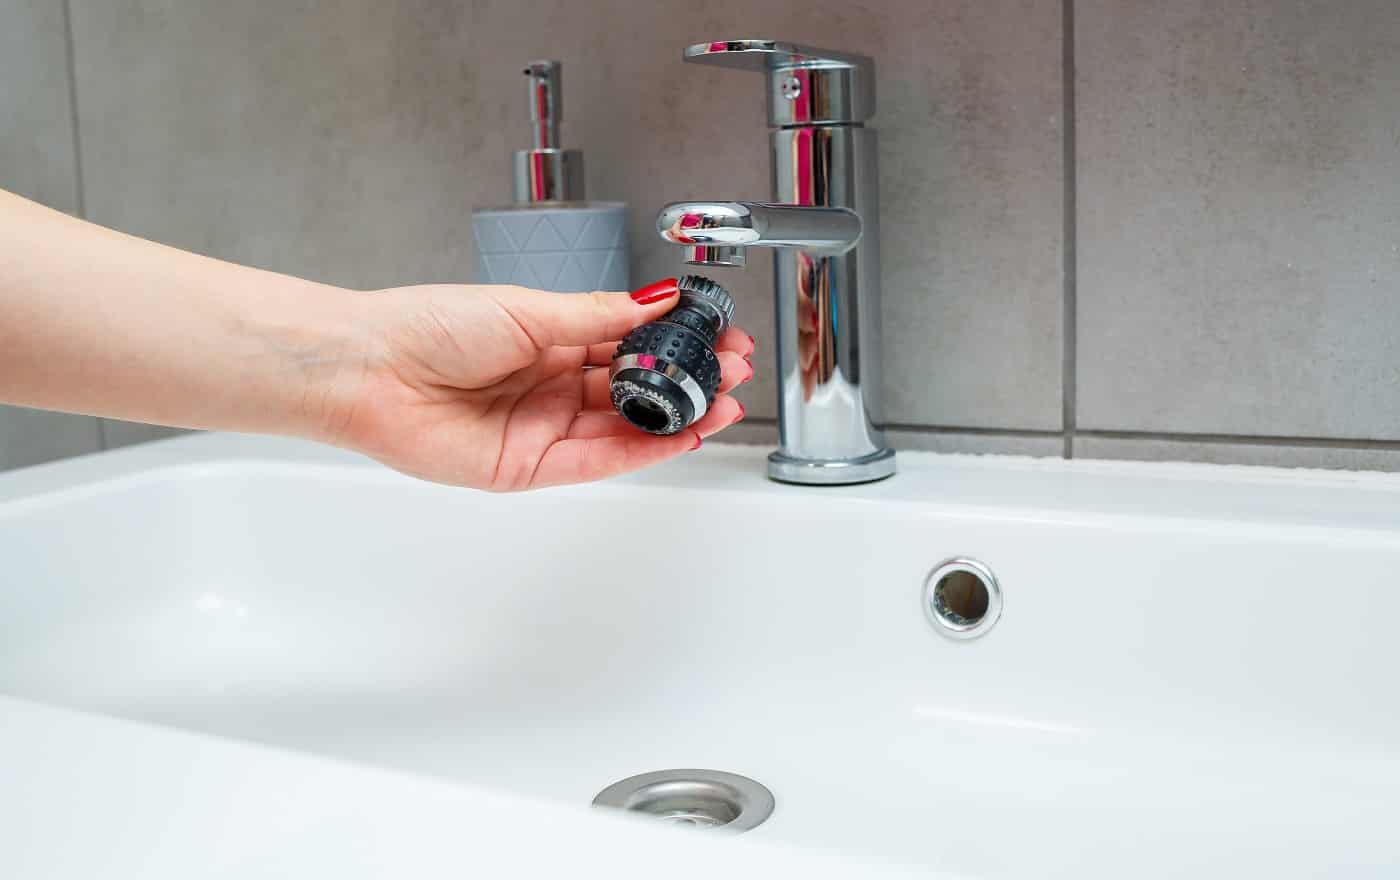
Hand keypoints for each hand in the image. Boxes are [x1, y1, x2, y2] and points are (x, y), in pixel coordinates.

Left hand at [325, 283, 753, 490]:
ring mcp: (543, 429)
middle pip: (635, 389)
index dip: (675, 343)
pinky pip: (598, 462)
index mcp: (550, 340)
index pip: (629, 344)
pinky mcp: (530, 468)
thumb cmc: (429, 327)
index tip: (718, 337)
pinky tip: (678, 435)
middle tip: (733, 372)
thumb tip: (659, 299)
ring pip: (624, 429)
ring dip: (675, 418)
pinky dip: (641, 451)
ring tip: (721, 404)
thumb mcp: (530, 311)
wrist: (369, 370)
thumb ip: (601, 316)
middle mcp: (551, 386)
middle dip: (687, 381)